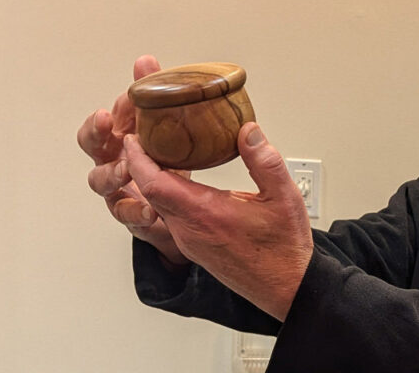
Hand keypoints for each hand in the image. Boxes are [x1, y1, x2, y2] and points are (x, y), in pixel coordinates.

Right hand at [77, 55, 187, 266]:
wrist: (176, 204)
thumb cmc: (162, 158)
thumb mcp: (159, 125)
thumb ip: (151, 95)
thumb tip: (144, 60)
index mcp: (116, 140)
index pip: (96, 127)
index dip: (98, 121)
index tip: (106, 115)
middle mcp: (110, 162)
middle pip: (90, 150)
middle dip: (95, 138)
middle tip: (107, 130)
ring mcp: (117, 190)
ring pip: (101, 182)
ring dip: (114, 174)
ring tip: (129, 169)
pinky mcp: (132, 214)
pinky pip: (127, 215)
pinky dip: (138, 212)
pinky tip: (152, 211)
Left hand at [123, 122, 313, 321]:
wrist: (285, 287)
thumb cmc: (283, 247)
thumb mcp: (284, 197)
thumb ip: (264, 161)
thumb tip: (248, 131)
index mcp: (205, 214)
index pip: (154, 183)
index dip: (138, 158)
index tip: (133, 137)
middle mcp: (189, 230)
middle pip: (149, 193)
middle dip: (139, 164)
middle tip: (141, 138)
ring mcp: (188, 241)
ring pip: (157, 206)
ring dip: (150, 181)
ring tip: (155, 154)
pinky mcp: (193, 247)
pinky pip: (168, 217)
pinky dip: (163, 195)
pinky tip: (176, 182)